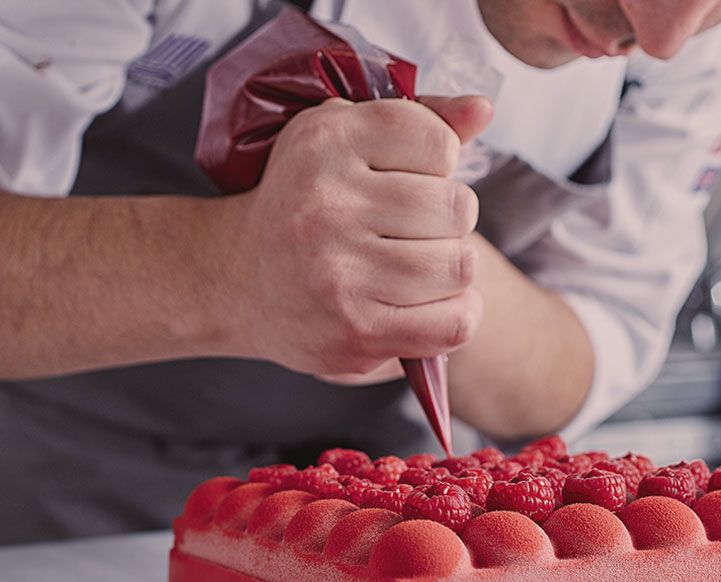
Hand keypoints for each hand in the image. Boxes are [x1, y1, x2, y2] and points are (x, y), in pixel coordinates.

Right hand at [219, 95, 493, 377]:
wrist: (238, 279)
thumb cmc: (309, 201)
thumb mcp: (347, 139)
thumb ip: (421, 119)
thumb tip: (482, 110)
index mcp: (325, 142)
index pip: (439, 143)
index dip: (439, 162)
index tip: (408, 174)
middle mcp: (327, 205)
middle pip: (457, 208)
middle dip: (448, 220)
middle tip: (412, 228)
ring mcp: (338, 273)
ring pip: (460, 265)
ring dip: (451, 268)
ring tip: (417, 265)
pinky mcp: (355, 332)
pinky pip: (454, 322)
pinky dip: (456, 314)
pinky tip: (428, 303)